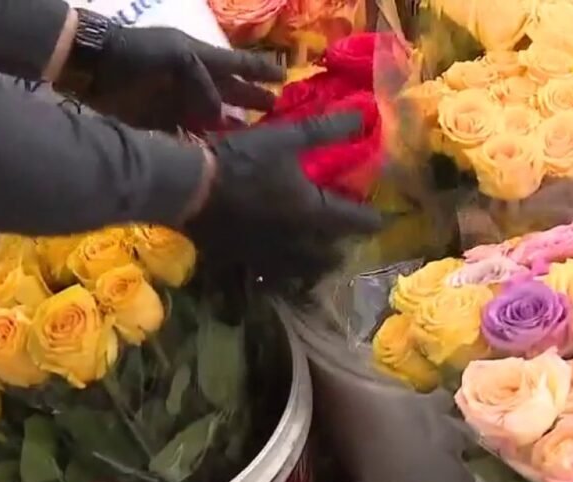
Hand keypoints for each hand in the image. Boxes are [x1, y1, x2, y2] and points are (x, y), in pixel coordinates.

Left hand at [80, 27, 283, 130]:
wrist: (92, 67)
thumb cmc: (137, 53)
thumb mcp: (177, 55)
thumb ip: (203, 80)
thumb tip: (221, 111)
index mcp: (199, 56)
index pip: (238, 64)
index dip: (261, 70)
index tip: (285, 77)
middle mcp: (192, 79)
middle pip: (228, 90)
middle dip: (250, 97)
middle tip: (274, 107)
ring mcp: (177, 100)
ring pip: (210, 114)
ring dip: (229, 122)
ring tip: (251, 132)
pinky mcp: (160, 121)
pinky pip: (187, 133)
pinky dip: (201, 142)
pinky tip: (216, 151)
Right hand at [186, 113, 382, 282]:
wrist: (189, 187)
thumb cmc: (242, 159)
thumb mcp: (286, 138)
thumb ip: (327, 130)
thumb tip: (364, 117)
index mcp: (313, 212)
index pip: (354, 221)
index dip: (372, 219)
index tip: (382, 220)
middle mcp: (298, 242)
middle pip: (331, 254)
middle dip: (343, 247)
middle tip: (346, 237)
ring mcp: (271, 256)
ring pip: (304, 269)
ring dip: (317, 263)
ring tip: (320, 255)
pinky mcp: (246, 261)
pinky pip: (275, 273)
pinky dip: (285, 269)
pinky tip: (281, 261)